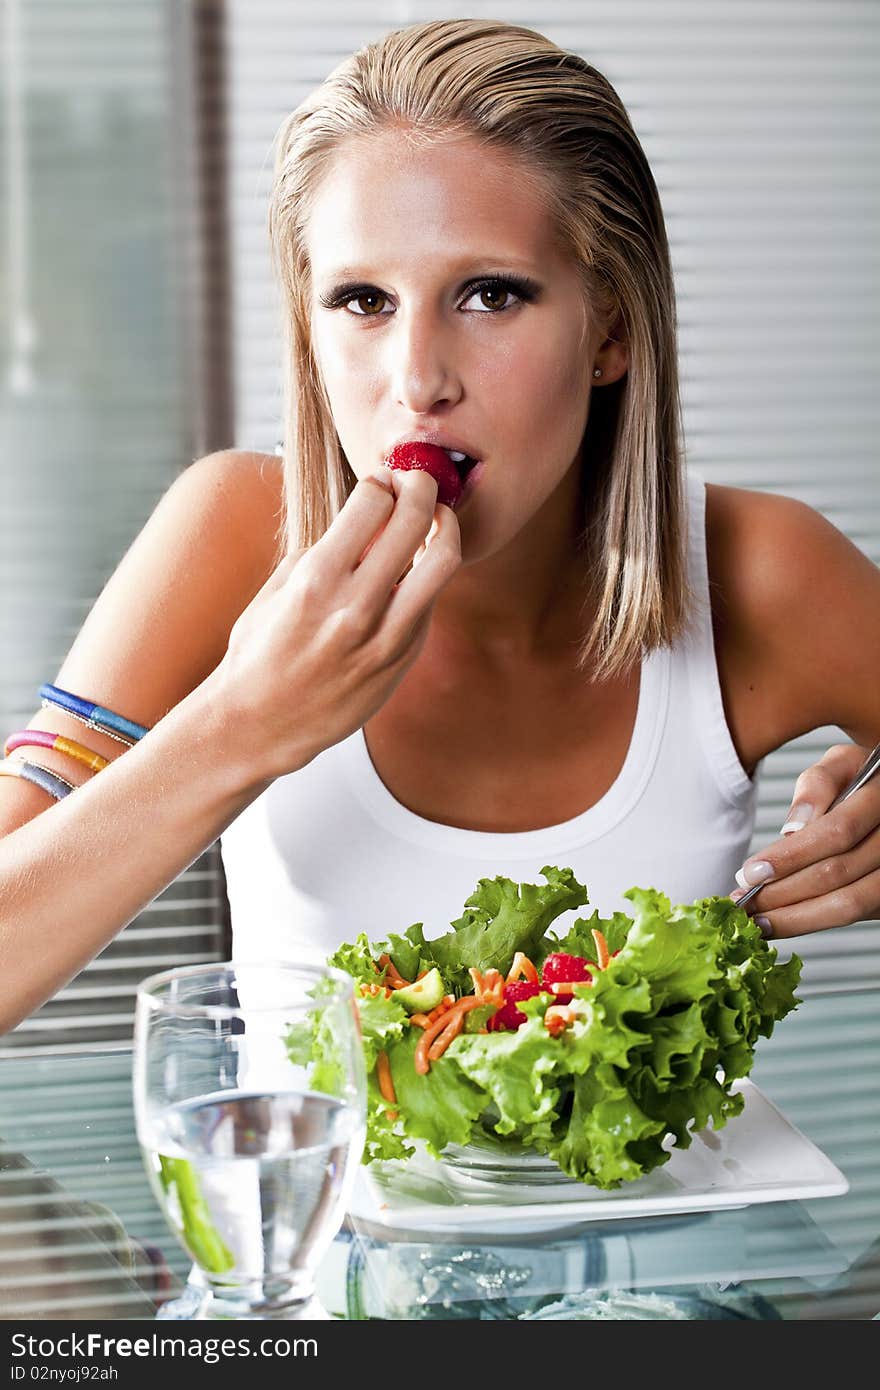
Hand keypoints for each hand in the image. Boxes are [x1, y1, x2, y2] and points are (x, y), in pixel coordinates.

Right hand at [216, 465, 460, 779]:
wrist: (261, 723)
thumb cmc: (259, 653)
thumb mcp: (277, 589)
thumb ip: (325, 550)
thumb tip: (367, 513)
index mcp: (315, 579)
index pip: (372, 501)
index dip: (381, 480)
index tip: (381, 478)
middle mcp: (355, 606)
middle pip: (416, 519)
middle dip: (422, 486)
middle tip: (418, 480)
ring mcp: (386, 636)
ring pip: (443, 560)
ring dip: (444, 526)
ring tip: (435, 518)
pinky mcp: (402, 658)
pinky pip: (429, 601)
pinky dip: (428, 574)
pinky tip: (414, 567)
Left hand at [730, 742, 879, 936]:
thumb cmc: (860, 779)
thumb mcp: (839, 765)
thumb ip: (817, 786)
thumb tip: (794, 829)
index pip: (836, 833)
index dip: (791, 857)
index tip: (750, 873)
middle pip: (838, 874)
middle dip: (784, 892)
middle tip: (744, 902)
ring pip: (850, 904)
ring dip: (797, 918)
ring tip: (758, 920)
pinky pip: (856, 915)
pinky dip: (815, 921)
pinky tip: (784, 920)